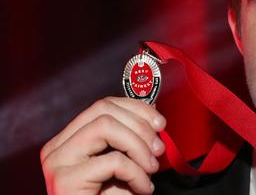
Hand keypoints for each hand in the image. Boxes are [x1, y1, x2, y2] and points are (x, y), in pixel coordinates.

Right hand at [41, 97, 166, 193]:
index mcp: (69, 140)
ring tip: (151, 168)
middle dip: (140, 125)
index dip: (137, 108)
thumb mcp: (123, 164)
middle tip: (159, 149)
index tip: (160, 123)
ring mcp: (57, 162)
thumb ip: (131, 139)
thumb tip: (153, 115)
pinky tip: (143, 189)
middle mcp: (57, 147)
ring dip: (138, 146)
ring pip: (106, 126)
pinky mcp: (64, 181)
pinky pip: (113, 161)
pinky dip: (137, 174)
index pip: (103, 105)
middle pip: (103, 110)